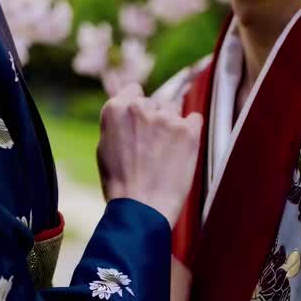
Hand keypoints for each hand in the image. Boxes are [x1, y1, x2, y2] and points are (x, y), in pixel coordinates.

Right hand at [97, 84, 202, 227]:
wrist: (141, 210)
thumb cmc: (120, 184)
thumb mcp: (105, 146)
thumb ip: (117, 122)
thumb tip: (126, 107)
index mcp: (115, 109)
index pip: (134, 90)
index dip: (138, 108)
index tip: (141, 124)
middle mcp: (139, 108)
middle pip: (155, 102)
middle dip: (155, 118)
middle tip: (151, 148)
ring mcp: (165, 118)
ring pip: (174, 110)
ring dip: (172, 125)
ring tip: (166, 153)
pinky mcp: (188, 131)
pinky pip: (195, 118)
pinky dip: (191, 131)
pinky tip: (183, 150)